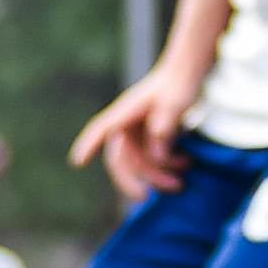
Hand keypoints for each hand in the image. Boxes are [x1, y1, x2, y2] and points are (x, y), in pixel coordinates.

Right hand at [69, 70, 196, 199]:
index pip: (102, 128)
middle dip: (131, 178)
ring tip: (180, 184)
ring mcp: (138, 130)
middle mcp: (127, 122)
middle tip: (143, 197)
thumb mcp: (175, 102)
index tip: (78, 161)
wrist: (190, 70)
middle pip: (120, 156)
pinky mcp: (150, 135)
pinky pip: (153, 157)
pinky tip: (186, 163)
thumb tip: (156, 156)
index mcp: (127, 110)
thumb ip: (164, 126)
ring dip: (157, 175)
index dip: (88, 144)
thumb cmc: (180, 82)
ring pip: (139, 161)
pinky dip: (167, 164)